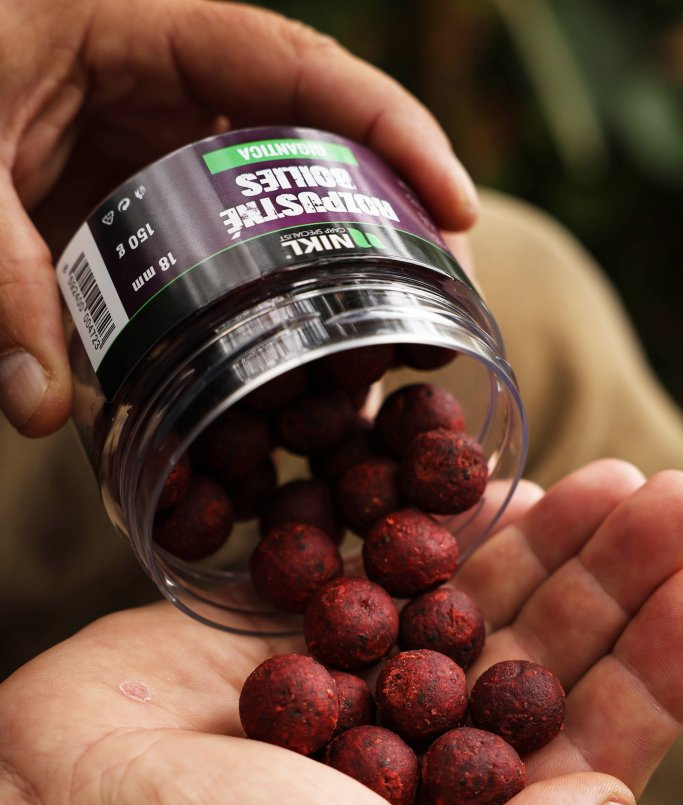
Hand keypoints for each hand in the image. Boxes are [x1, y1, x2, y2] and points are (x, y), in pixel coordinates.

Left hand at [0, 0, 476, 435]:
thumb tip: (40, 412)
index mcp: (144, 33)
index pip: (298, 67)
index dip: (391, 128)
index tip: (457, 206)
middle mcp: (170, 93)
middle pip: (313, 148)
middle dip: (384, 223)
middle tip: (434, 309)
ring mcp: (157, 152)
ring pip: (274, 208)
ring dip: (327, 277)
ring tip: (377, 354)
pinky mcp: (134, 205)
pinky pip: (217, 249)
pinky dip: (253, 303)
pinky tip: (281, 363)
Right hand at [2, 459, 679, 804]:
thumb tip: (607, 797)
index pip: (597, 736)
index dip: (662, 656)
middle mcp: (423, 750)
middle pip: (552, 649)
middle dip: (619, 578)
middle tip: (671, 497)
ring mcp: (363, 679)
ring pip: (484, 598)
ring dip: (551, 541)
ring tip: (612, 482)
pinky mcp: (300, 625)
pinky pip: (392, 563)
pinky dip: (447, 524)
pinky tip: (505, 484)